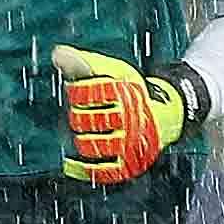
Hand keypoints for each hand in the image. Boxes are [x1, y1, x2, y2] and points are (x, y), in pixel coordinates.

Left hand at [52, 46, 198, 186]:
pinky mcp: (130, 164)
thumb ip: (85, 63)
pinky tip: (68, 164)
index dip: (77, 93)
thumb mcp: (113, 72)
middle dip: (78, 117)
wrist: (167, 116)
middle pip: (90, 120)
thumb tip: (57, 53)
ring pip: (96, 145)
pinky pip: (104, 170)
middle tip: (79, 114)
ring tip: (79, 134)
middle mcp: (132, 118)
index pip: (90, 93)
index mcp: (127, 93)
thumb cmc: (132, 92)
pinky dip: (83, 170)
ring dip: (81, 140)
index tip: (77, 93)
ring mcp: (132, 143)